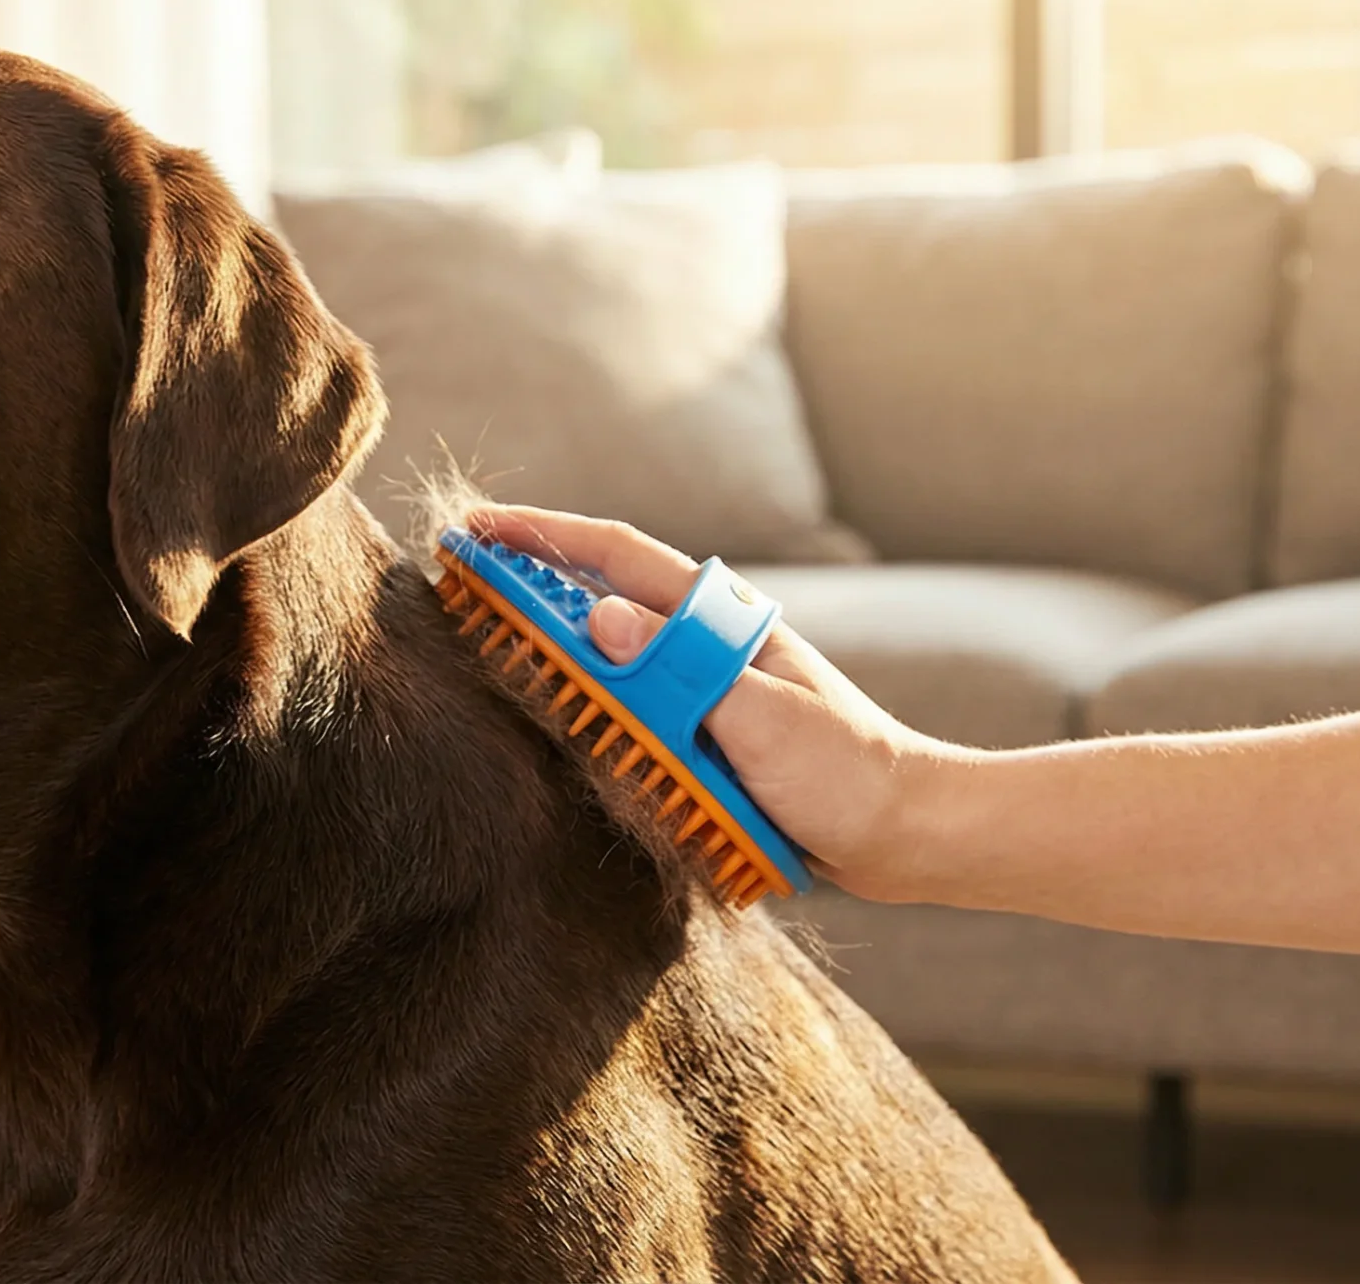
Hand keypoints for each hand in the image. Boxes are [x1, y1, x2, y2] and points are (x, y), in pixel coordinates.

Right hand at [465, 504, 957, 899]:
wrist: (901, 829)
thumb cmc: (842, 770)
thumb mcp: (759, 715)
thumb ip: (679, 666)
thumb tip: (598, 615)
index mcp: (717, 619)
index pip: (612, 554)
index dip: (539, 537)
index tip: (475, 530)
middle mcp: (701, 639)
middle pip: (597, 590)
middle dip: (527, 577)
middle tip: (457, 574)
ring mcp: (699, 682)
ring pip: (604, 646)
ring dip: (545, 634)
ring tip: (482, 631)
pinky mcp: (700, 728)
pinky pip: (623, 701)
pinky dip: (579, 692)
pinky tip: (549, 701)